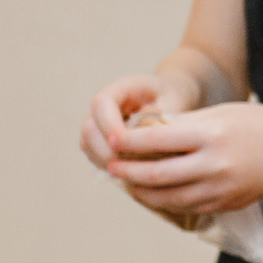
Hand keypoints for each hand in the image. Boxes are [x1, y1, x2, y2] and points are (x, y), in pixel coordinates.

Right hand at [81, 72, 202, 168]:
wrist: (170, 99)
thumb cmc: (173, 97)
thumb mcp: (173, 101)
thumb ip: (159, 116)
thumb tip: (144, 136)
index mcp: (120, 88)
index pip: (101, 104)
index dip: (109, 125)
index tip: (126, 143)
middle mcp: (102, 107)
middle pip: (89, 128)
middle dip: (106, 149)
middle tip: (129, 166)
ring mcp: (97, 125)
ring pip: (88, 145)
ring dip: (106, 161)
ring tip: (132, 173)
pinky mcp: (99, 142)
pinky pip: (95, 156)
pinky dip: (109, 167)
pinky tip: (131, 174)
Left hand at [104, 101, 262, 216]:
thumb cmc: (258, 124)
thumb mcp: (219, 113)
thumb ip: (184, 126)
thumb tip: (146, 135)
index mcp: (211, 136)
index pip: (157, 141)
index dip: (129, 142)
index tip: (113, 140)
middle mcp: (214, 165)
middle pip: (157, 175)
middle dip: (128, 173)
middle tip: (112, 167)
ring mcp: (220, 189)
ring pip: (168, 198)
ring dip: (142, 192)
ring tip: (129, 183)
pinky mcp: (225, 204)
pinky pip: (187, 207)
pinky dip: (165, 201)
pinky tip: (155, 192)